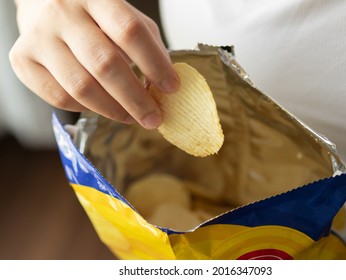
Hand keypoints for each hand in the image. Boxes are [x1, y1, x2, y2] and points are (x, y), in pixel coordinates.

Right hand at [9, 0, 178, 128]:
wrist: (44, 6)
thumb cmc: (93, 17)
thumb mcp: (125, 19)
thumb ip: (147, 46)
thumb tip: (164, 86)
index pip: (129, 31)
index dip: (154, 64)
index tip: (171, 88)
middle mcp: (63, 13)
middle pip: (104, 64)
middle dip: (135, 99)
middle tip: (154, 118)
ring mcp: (39, 36)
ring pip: (81, 86)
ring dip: (113, 110)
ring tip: (131, 117)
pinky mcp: (23, 59)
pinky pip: (59, 97)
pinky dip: (86, 109)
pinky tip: (102, 108)